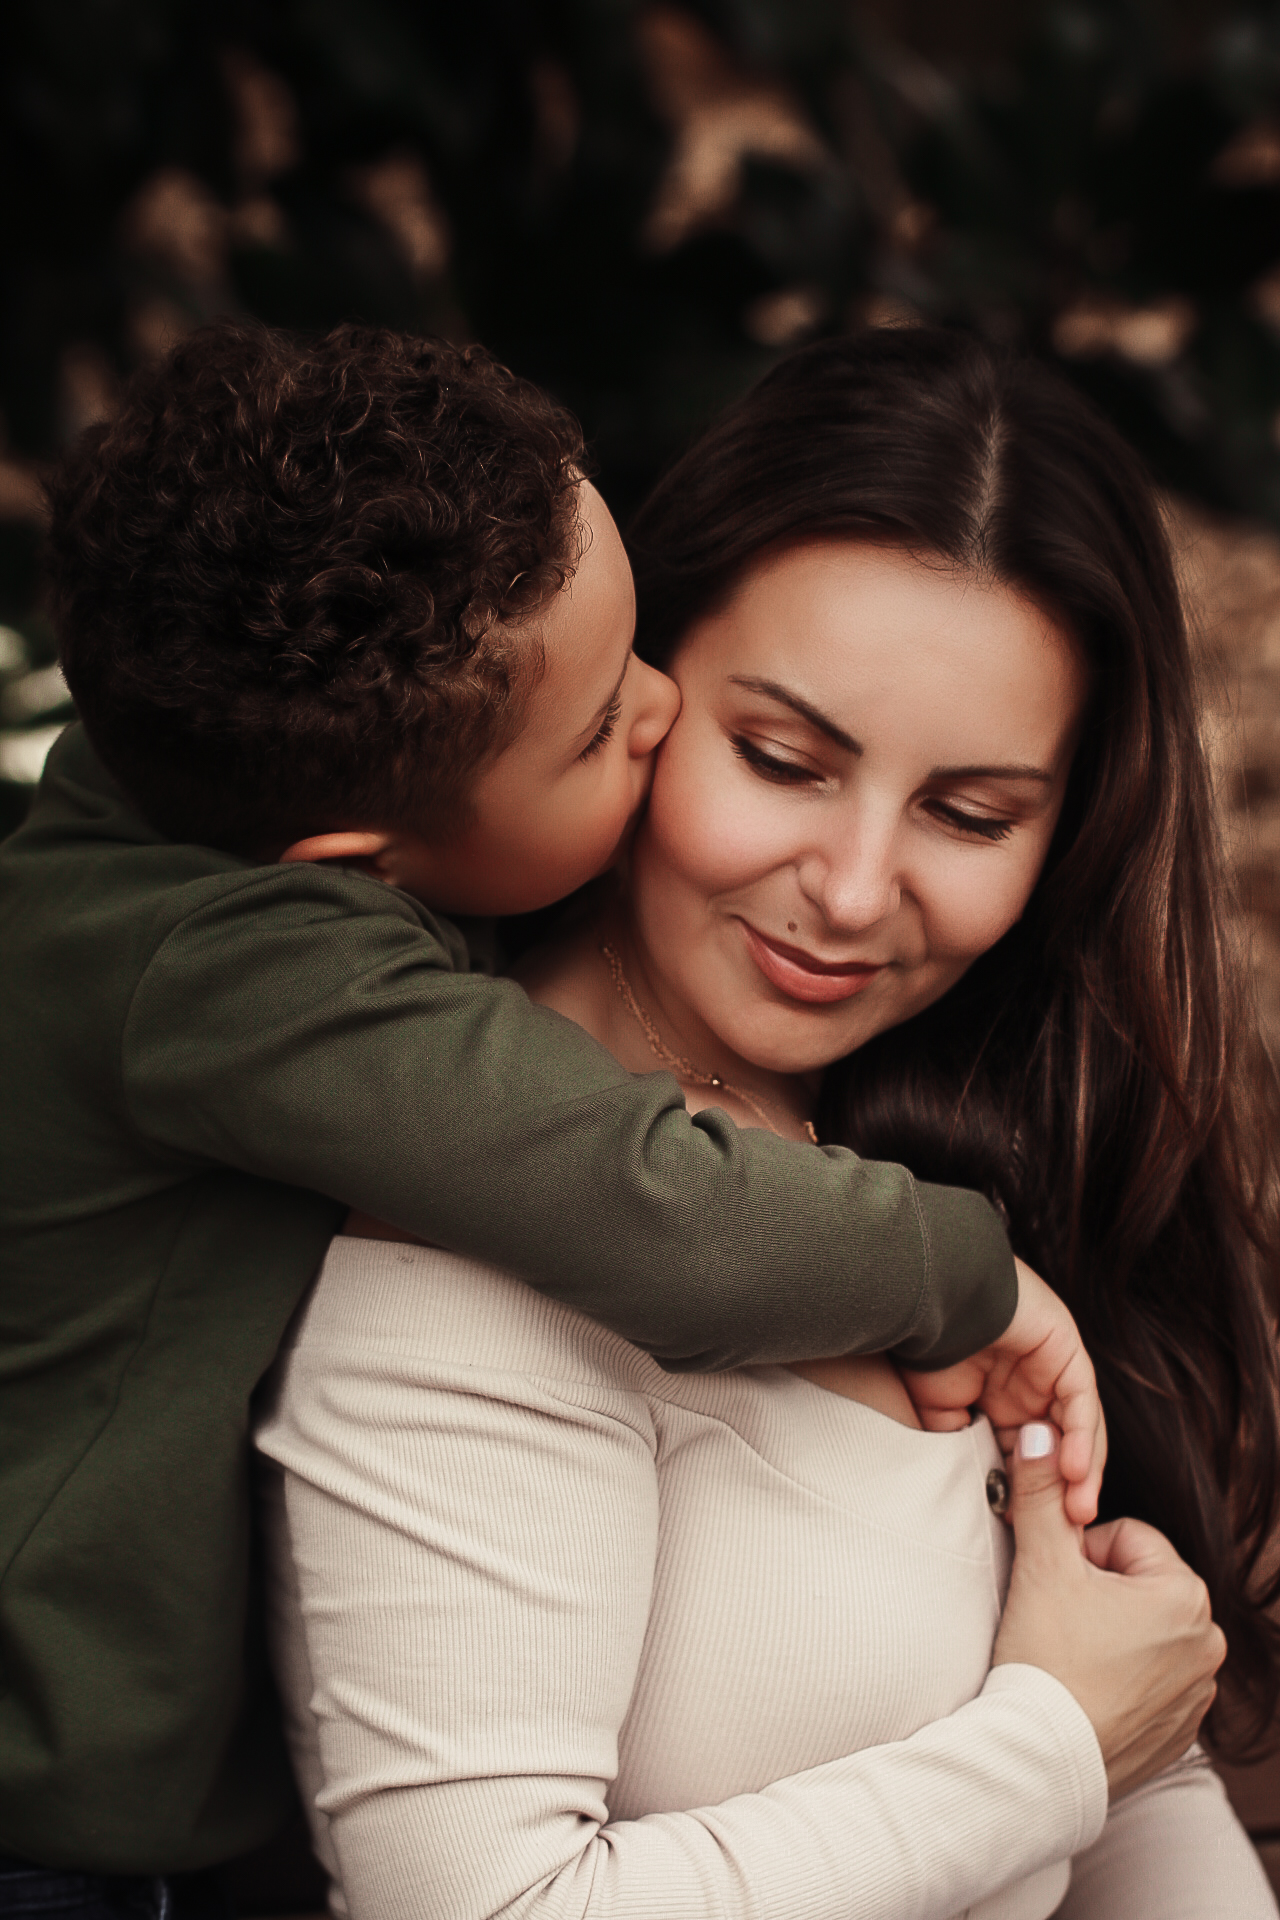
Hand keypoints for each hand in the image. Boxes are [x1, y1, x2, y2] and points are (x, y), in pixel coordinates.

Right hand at [901, 1258, 1105, 1524]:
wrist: (929, 1297)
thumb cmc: (924, 1350)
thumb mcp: (938, 1415)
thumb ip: (960, 1449)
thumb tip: (976, 1492)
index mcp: (1001, 1402)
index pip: (1029, 1457)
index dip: (1033, 1496)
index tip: (1032, 1536)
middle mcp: (1031, 1388)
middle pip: (1060, 1448)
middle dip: (1064, 1493)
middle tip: (1066, 1538)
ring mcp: (1051, 1370)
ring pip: (1078, 1431)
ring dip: (1080, 1474)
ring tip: (1077, 1513)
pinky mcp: (1066, 1352)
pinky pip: (1081, 1402)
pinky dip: (1081, 1439)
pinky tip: (1074, 1472)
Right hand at [992, 1423, 1225, 1800]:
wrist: (1040, 1763)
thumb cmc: (1045, 1661)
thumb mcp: (1041, 1564)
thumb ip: (1040, 1491)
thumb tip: (1039, 1432)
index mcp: (1184, 1593)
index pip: (1122, 1537)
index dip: (1078, 1554)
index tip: (1055, 1587)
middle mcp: (1208, 1641)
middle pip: (1135, 1583)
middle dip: (1095, 1594)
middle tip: (1058, 1621)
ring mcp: (1198, 1691)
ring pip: (1141, 1631)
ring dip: (1107, 1634)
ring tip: (1070, 1658)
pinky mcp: (1181, 1731)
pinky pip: (1148, 1681)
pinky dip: (1119, 1679)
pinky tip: (1085, 1690)